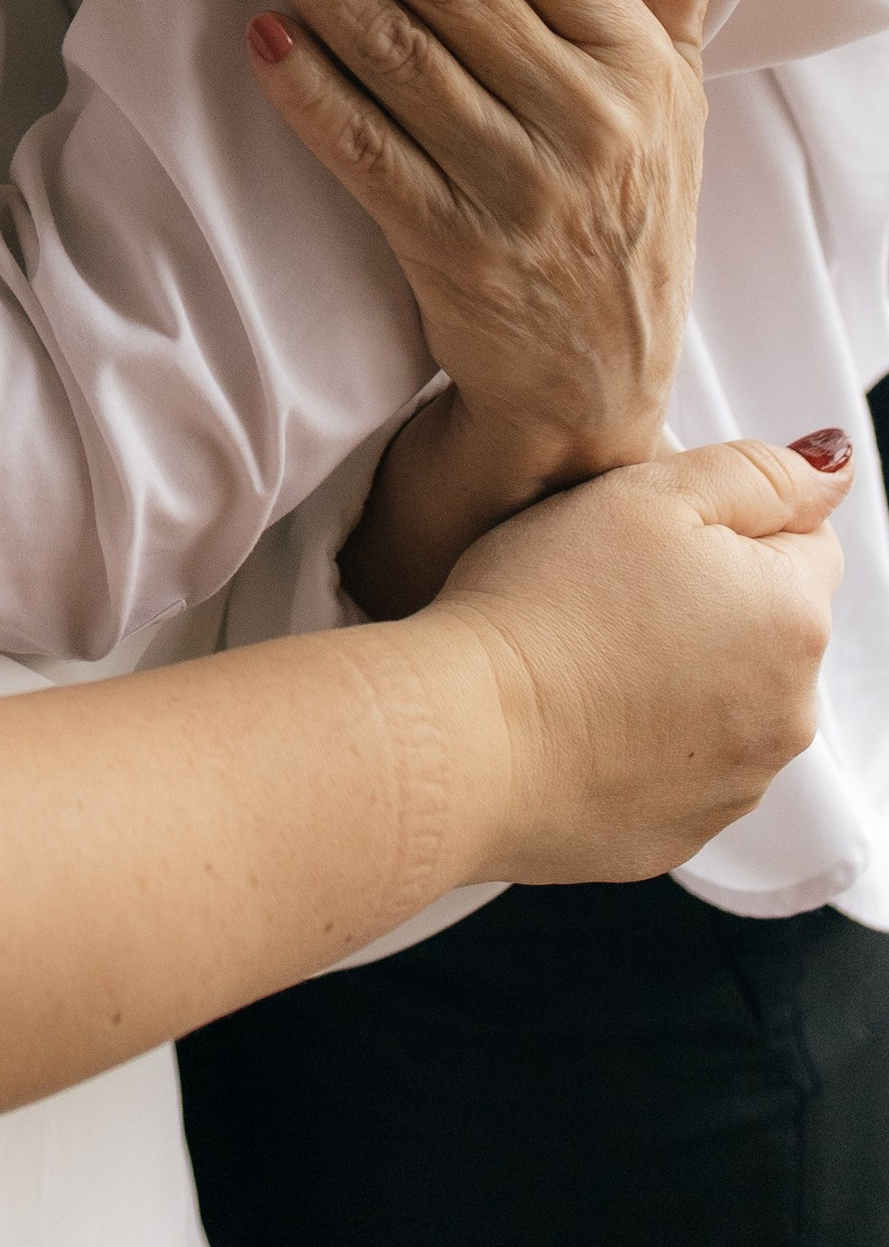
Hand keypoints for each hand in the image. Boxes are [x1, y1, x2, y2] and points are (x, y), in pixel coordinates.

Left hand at [214, 0, 754, 610]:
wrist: (597, 393)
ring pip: (396, 50)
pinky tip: (258, 32)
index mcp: (634, 56)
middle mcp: (586, 115)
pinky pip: (366, 149)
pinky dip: (308, 87)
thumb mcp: (673, 88)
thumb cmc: (626, 210)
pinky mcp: (455, 251)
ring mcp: (520, 186)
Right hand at [423, 432, 847, 889]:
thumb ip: (756, 473)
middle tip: (609, 583)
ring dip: (680, 671)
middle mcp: (788, 713)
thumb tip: (832, 468)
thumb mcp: (648, 492)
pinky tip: (578, 713)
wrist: (468, 740)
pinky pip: (679, 765)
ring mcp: (738, 784)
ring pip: (726, 697)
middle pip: (767, 623)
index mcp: (793, 617)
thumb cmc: (545, 606)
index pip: (804, 538)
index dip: (726, 518)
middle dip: (709, 598)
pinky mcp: (682, 832)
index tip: (653, 531)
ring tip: (586, 650)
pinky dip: (643, 738)